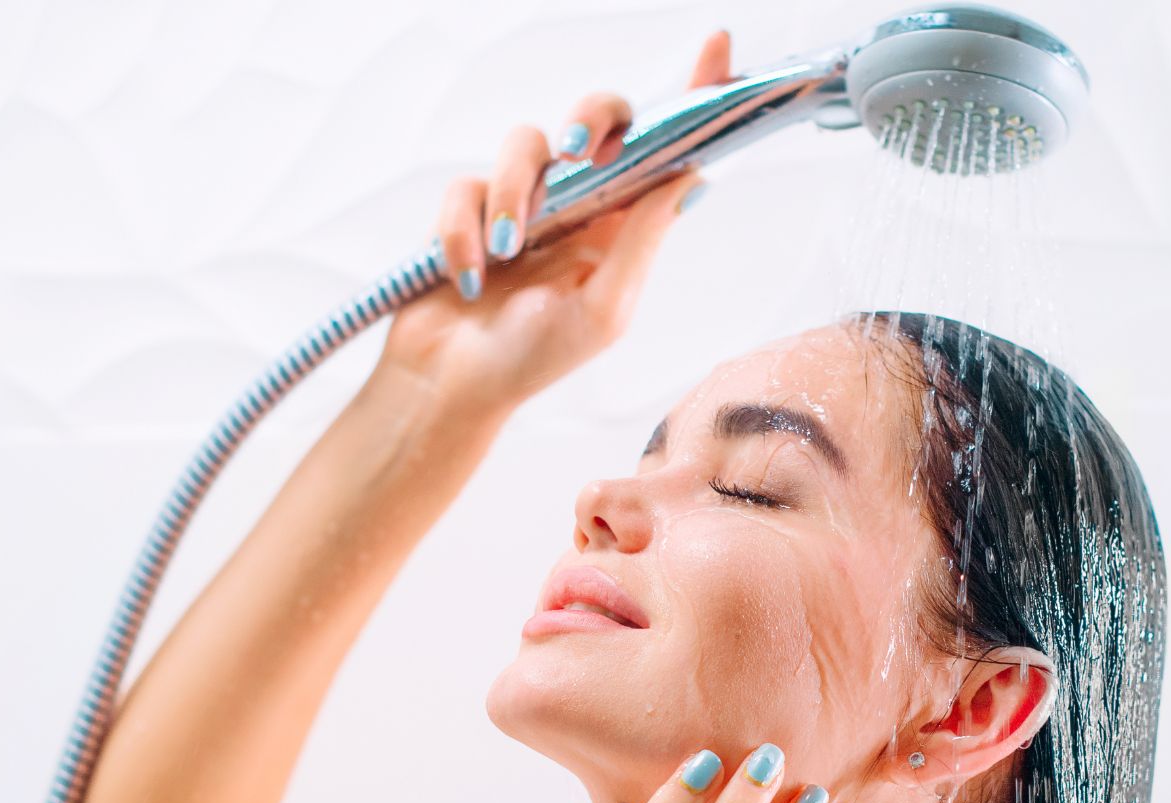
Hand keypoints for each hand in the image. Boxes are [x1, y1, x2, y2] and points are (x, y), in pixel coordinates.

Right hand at [378, 30, 732, 415]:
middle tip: (579, 154)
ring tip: (507, 254)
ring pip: (525, 143)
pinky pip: (464, 187)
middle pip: (597, 117)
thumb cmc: (531, 360)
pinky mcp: (467, 207)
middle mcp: (577, 204)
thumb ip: (642, 240)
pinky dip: (462, 234)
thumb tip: (689, 176)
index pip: (665, 150)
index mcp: (622, 226)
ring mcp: (520, 201)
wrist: (451, 387)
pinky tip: (466, 276)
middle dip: (590, 120)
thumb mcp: (604, 310)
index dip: (694, 96)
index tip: (719, 46)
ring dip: (513, 196)